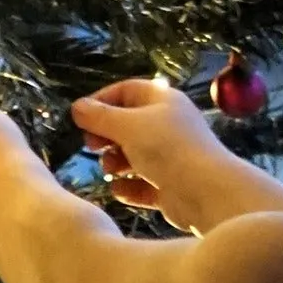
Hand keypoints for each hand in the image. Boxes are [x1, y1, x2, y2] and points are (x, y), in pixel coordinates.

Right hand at [72, 77, 227, 222]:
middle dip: (106, 135)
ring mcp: (171, 157)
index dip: (101, 101)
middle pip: (128, 124)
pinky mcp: (171, 185)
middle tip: (92, 145)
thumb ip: (99, 117)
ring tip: (110, 169)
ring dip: (116, 162)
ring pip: (134, 155)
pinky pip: (143, 183)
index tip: (81, 118)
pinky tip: (120, 190)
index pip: (127, 91)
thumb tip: (77, 107)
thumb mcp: (127, 125)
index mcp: (162, 101)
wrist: (206, 191)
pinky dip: (129, 187)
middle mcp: (168, 126)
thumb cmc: (166, 148)